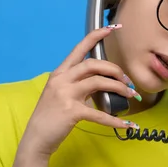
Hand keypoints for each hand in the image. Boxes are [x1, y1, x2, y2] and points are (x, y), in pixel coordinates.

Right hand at [19, 24, 139, 156]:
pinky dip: (116, 121)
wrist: (36, 138)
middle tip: (127, 81)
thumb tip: (103, 82)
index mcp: (60, 73)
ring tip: (131, 95)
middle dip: (115, 70)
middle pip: (93, 64)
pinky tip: (127, 125)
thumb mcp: (60, 93)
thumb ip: (77, 84)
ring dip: (119, 88)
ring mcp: (66, 94)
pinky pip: (100, 114)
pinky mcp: (72, 111)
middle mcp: (62, 79)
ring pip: (99, 82)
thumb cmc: (50, 117)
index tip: (112, 28)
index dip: (96, 36)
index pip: (79, 48)